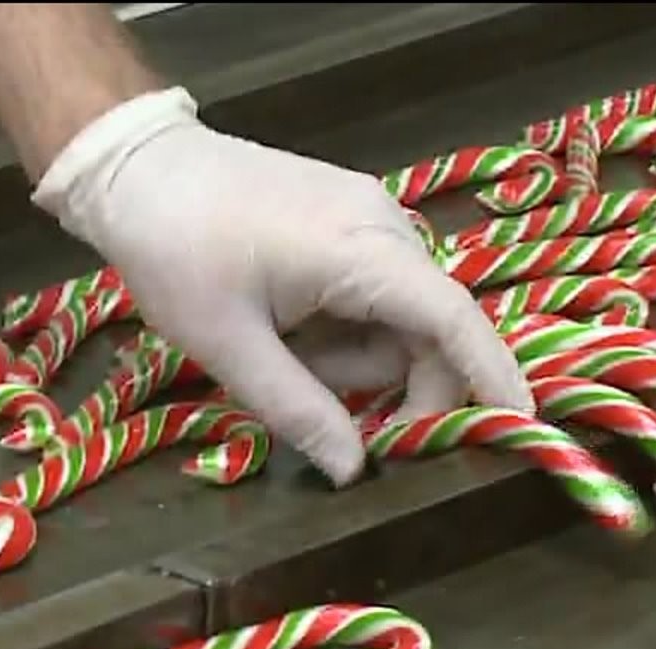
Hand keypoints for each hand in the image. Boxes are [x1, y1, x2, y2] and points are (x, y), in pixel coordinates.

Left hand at [32, 88, 534, 484]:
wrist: (135, 169)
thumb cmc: (175, 252)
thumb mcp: (228, 346)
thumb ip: (298, 410)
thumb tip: (353, 472)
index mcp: (363, 251)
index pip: (455, 320)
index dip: (493, 377)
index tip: (520, 429)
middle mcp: (385, 228)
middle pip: (430, 330)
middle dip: (394, 388)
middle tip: (337, 430)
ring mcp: (369, 219)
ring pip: (399, 319)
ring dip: (357, 362)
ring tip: (282, 359)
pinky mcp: (349, 221)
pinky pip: (374, 294)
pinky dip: (345, 332)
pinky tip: (290, 335)